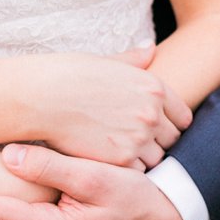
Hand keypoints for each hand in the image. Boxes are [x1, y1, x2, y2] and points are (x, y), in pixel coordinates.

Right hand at [35, 46, 190, 169]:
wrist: (37, 96)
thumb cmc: (65, 74)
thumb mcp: (104, 61)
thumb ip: (134, 60)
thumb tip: (151, 47)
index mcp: (153, 87)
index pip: (182, 116)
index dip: (168, 123)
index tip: (151, 128)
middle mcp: (152, 113)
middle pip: (171, 140)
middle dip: (155, 142)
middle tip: (131, 142)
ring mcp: (138, 137)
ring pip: (155, 159)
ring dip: (140, 158)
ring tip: (117, 152)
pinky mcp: (121, 159)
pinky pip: (135, 172)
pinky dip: (123, 170)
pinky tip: (105, 160)